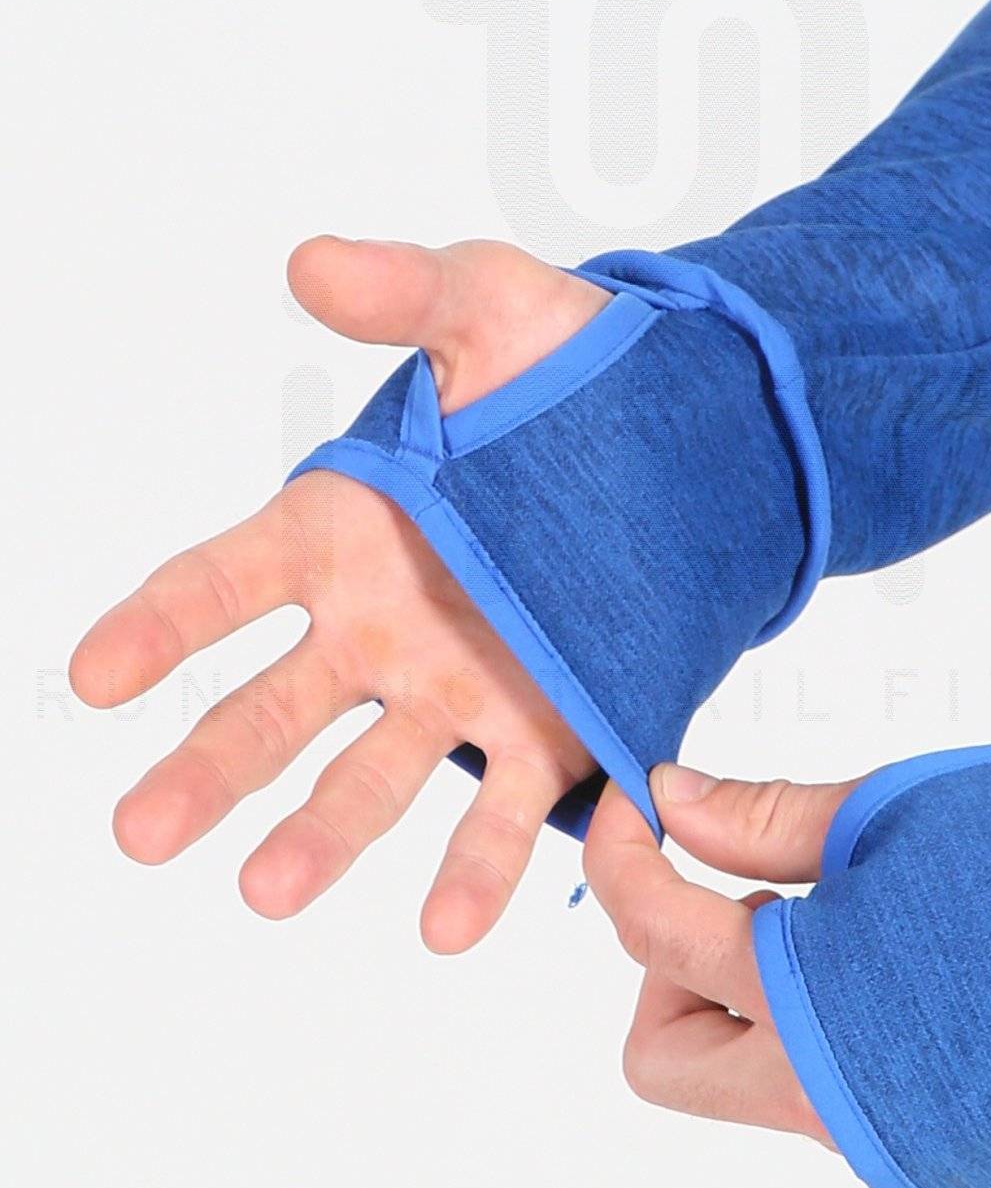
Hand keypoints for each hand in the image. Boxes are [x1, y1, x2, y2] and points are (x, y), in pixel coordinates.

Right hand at [70, 237, 607, 950]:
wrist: (698, 440)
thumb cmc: (571, 369)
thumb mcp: (492, 307)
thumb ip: (407, 294)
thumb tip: (310, 261)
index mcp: (340, 530)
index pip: (222, 581)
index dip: (155, 628)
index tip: (93, 677)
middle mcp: (378, 628)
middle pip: (270, 706)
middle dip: (205, 767)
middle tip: (139, 830)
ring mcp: (455, 691)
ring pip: (368, 777)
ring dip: (317, 837)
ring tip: (265, 893)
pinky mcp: (545, 732)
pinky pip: (501, 809)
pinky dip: (473, 868)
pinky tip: (447, 926)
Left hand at [584, 763, 862, 1143]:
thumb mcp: (894, 816)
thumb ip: (765, 821)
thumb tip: (671, 803)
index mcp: (812, 1014)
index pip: (653, 932)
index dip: (623, 851)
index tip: (635, 801)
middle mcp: (829, 1105)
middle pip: (659, 1056)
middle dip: (675, 969)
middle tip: (756, 903)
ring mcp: (872, 1139)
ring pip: (734, 1076)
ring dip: (746, 996)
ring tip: (838, 929)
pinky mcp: (911, 1145)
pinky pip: (809, 1084)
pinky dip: (810, 1023)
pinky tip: (878, 966)